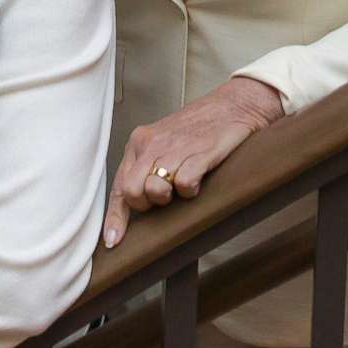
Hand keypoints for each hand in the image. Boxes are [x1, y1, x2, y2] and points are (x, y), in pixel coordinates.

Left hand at [101, 76, 284, 247]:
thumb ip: (146, 168)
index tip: (114, 242)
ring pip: (155, 189)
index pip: (119, 186)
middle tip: (165, 198)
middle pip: (132, 191)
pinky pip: (184, 184)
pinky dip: (191, 190)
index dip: (115, 218)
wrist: (233, 104)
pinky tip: (198, 180)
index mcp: (140, 142)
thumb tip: (135, 204)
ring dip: (170, 197)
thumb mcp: (163, 143)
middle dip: (147, 204)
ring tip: (183, 185)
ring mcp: (175, 147)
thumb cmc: (198, 128)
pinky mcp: (200, 151)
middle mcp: (152, 144)